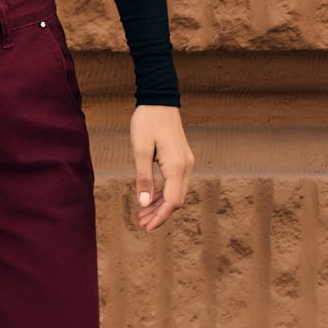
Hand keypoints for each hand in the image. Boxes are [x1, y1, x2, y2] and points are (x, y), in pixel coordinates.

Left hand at [130, 104, 193, 231]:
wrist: (159, 100)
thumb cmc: (147, 122)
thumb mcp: (140, 150)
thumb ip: (143, 178)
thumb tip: (144, 204)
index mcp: (177, 166)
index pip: (172, 201)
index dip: (160, 217)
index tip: (146, 228)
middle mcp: (186, 166)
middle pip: (176, 200)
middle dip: (160, 214)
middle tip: (141, 224)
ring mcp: (186, 162)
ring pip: (176, 192)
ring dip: (161, 204)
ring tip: (142, 215)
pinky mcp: (181, 159)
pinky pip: (175, 182)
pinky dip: (163, 193)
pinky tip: (150, 198)